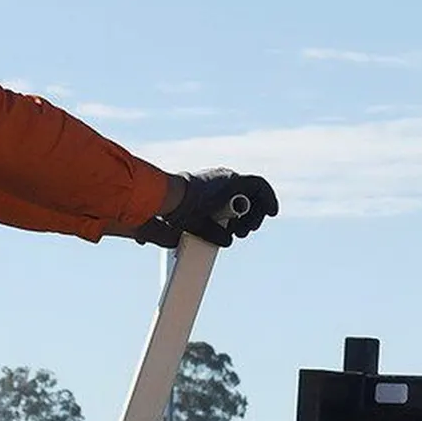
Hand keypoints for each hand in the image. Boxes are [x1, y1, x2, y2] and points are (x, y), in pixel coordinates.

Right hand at [129, 171, 278, 247]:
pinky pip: (260, 186)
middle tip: (242, 234)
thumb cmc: (171, 214)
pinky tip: (273, 212)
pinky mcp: (235, 179)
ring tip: (248, 229)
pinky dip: (269, 198)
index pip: (231, 205)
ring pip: (253, 197)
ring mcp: (228, 179)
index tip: (235, 234)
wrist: (171, 202)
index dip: (238, 221)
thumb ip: (176, 234)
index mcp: (208, 192)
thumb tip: (149, 241)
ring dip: (256, 215)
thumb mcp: (183, 228)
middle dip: (248, 221)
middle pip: (245, 201)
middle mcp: (220, 182)